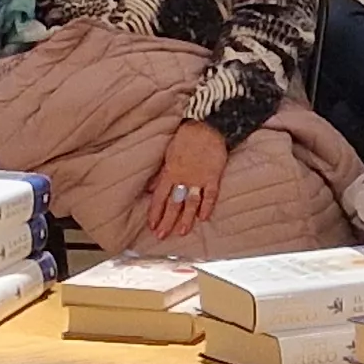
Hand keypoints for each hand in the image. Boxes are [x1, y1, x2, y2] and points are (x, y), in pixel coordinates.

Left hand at [144, 120, 229, 241]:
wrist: (206, 127)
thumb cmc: (185, 138)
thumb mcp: (167, 155)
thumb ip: (160, 175)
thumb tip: (150, 189)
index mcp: (170, 173)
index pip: (159, 197)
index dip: (155, 212)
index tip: (151, 225)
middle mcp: (183, 178)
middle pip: (173, 203)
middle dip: (167, 221)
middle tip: (162, 236)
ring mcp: (199, 179)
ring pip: (190, 202)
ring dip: (185, 218)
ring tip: (181, 232)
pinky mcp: (213, 177)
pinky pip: (210, 195)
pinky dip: (207, 206)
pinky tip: (204, 218)